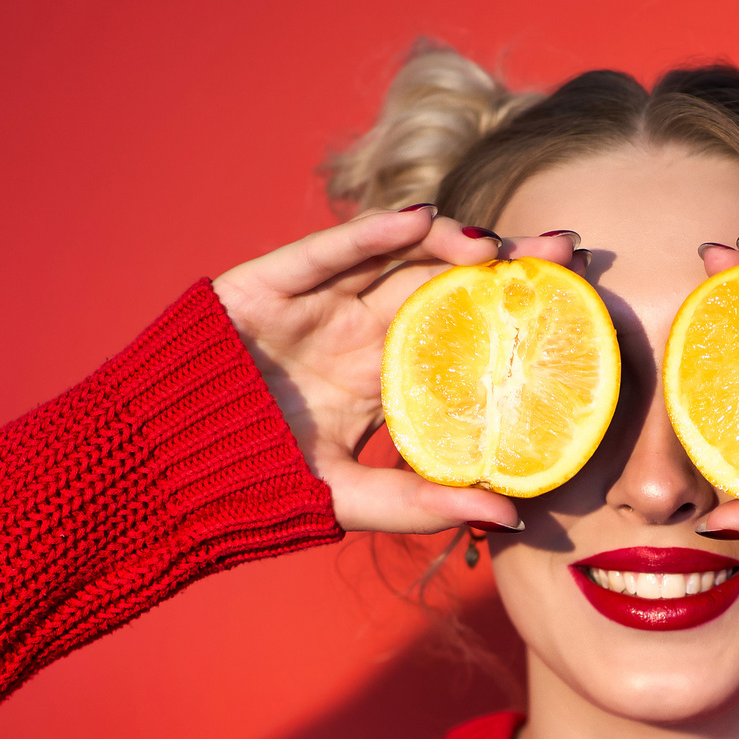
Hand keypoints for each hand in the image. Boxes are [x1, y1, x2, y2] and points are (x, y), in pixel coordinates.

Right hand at [211, 207, 580, 534]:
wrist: (161, 473)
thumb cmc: (255, 486)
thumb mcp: (350, 500)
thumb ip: (424, 504)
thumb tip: (513, 517)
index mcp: (381, 378)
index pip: (461, 337)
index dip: (514, 319)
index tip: (577, 305)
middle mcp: (355, 332)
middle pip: (441, 286)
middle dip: (503, 268)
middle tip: (564, 251)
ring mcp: (315, 304)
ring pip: (393, 260)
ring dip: (446, 244)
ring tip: (496, 246)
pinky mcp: (268, 284)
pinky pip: (327, 252)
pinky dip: (369, 233)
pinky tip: (418, 222)